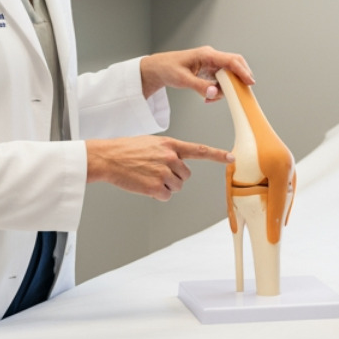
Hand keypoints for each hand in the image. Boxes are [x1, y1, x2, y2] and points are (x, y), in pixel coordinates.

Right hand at [85, 136, 232, 201]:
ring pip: (176, 187)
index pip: (199, 150)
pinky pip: (165, 196)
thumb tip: (177, 164)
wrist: (107, 158)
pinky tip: (144, 185)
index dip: (217, 155)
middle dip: (174, 177)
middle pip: (186, 175)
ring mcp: (163, 172)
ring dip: (165, 186)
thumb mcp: (151, 143)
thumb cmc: (126, 150)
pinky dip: (157, 194)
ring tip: (147, 176)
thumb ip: (168, 151)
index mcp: (170, 144)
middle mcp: (170, 157)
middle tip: (155, 172)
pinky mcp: (155, 186)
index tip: (231, 158)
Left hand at [140, 46, 253, 100]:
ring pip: (229, 74)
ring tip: (211, 98)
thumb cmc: (168, 69)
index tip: (250, 83)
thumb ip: (200, 86)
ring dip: (226, 88)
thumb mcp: (183, 80)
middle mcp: (211, 57)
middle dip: (240, 78)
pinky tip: (208, 97)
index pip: (231, 61)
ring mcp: (211, 63)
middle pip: (235, 64)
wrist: (158, 68)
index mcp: (206, 54)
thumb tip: (215, 93)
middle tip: (243, 92)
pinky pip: (221, 79)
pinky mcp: (209, 70)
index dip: (243, 71)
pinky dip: (218, 90)